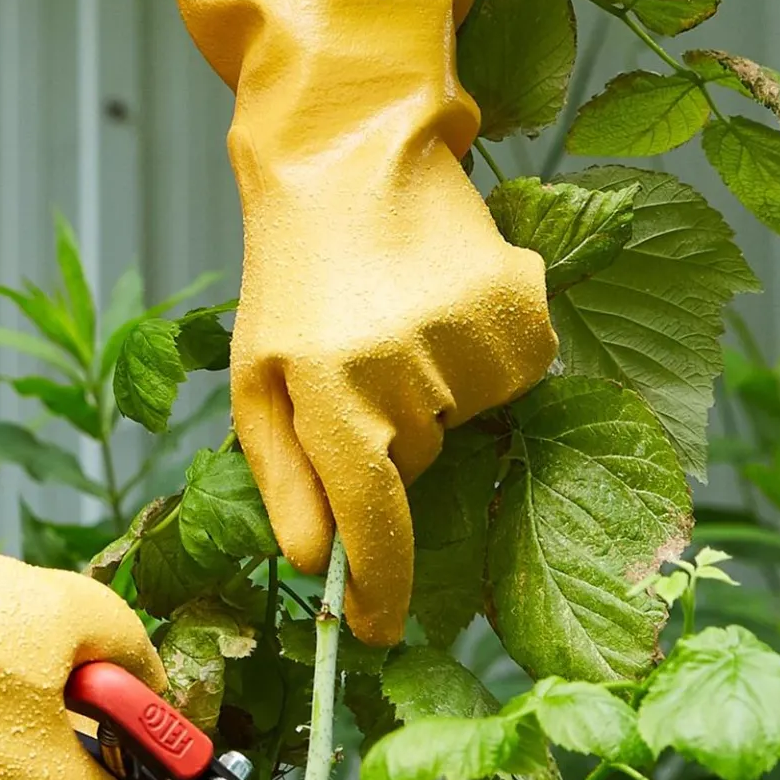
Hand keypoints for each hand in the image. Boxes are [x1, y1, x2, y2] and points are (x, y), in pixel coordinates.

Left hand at [231, 146, 555, 646]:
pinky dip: (479, 361)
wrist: (349, 148)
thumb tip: (316, 567)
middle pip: (413, 466)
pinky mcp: (522, 311)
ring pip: (464, 424)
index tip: (375, 631)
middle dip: (386, 435)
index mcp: (327, 386)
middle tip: (356, 356)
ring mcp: (470, 338)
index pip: (369, 520)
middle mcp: (404, 367)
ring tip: (395, 314)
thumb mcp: (257, 371)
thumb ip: (282, 476)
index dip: (379, 587)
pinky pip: (510, 381)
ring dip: (433, 392)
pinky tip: (441, 303)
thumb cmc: (292, 270)